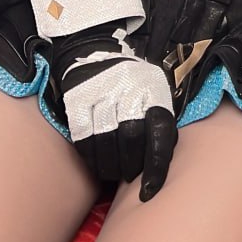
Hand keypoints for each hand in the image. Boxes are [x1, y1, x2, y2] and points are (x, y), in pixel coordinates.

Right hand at [51, 25, 176, 200]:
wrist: (95, 51)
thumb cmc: (132, 81)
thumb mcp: (154, 90)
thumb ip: (159, 119)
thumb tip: (163, 159)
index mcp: (153, 89)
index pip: (160, 131)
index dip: (156, 165)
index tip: (150, 190)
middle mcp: (128, 88)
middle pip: (131, 138)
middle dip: (131, 166)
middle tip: (131, 175)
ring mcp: (101, 92)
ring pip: (105, 141)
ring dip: (110, 167)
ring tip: (115, 172)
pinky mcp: (78, 99)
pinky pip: (83, 138)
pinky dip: (90, 158)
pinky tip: (96, 163)